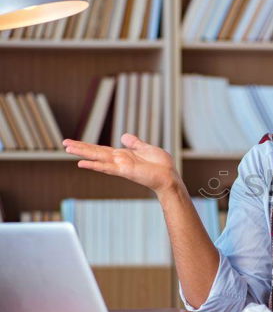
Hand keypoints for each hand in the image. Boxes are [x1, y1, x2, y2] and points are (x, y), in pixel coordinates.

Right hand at [63, 134, 179, 194]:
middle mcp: (119, 160)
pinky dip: (95, 165)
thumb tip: (124, 136)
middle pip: (96, 152)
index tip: (75, 143)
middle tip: (64, 143)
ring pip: (98, 157)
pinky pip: (107, 167)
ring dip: (83, 153)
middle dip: (80, 148)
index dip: (89, 145)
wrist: (169, 176)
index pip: (102, 149)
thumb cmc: (161, 165)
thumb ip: (135, 143)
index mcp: (124, 155)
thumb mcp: (147, 148)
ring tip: (68, 149)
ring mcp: (121, 166)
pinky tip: (82, 164)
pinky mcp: (125, 171)